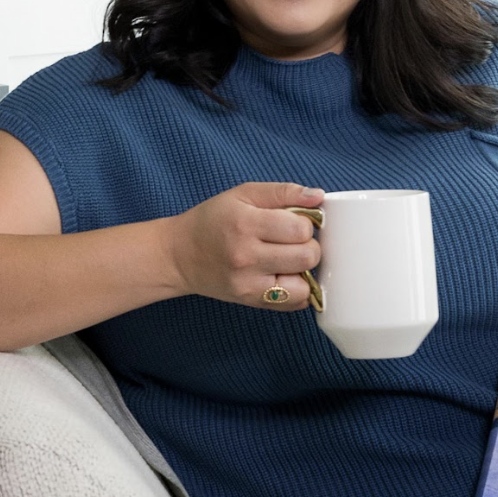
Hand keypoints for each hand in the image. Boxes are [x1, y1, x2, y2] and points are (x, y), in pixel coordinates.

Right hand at [164, 183, 325, 312]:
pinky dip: (297, 291)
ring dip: (304, 271)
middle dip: (309, 246)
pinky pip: (293, 304)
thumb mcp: (243, 194)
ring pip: (305, 285)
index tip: (294, 222)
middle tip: (293, 241)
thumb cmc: (213, 220)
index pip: (301, 228)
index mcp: (246, 224)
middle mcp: (247, 257)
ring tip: (288, 259)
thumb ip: (283, 192)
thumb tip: (318, 197)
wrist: (179, 255)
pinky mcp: (250, 301)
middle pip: (308, 256)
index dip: (306, 223)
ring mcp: (248, 284)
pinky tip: (283, 276)